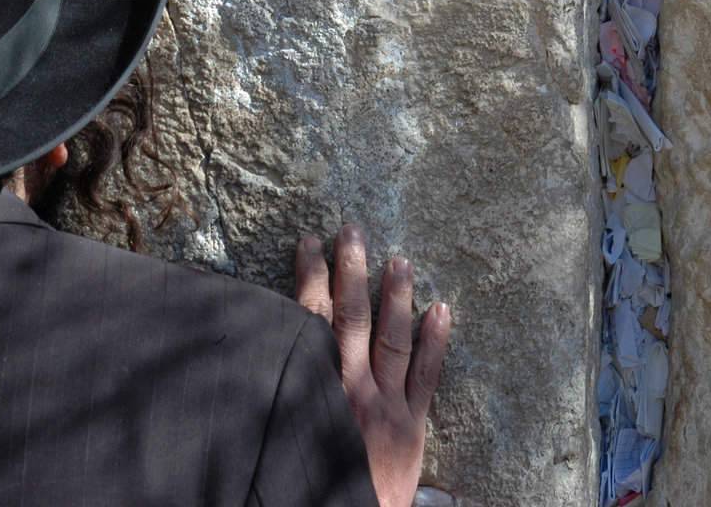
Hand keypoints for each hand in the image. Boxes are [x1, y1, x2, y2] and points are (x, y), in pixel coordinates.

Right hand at [295, 225, 451, 506]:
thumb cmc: (310, 480)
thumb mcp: (283, 433)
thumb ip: (284, 387)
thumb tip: (268, 344)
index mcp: (316, 389)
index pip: (311, 320)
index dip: (310, 278)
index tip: (309, 242)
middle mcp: (352, 390)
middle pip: (353, 319)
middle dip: (351, 271)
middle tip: (353, 230)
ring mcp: (387, 407)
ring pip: (393, 340)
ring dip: (396, 296)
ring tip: (400, 258)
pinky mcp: (412, 427)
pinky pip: (427, 377)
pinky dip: (436, 343)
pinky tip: (441, 310)